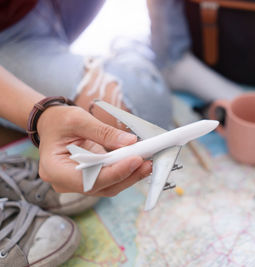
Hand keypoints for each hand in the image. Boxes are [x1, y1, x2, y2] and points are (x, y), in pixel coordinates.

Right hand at [36, 105, 151, 196]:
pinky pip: (109, 180)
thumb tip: (130, 142)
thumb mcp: (78, 120)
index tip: (135, 160)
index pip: (88, 179)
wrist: (51, 124)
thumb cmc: (59, 121)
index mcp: (54, 169)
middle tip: (147, 162)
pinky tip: (139, 163)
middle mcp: (65, 182)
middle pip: (101, 186)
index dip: (114, 172)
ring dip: (130, 175)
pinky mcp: (89, 179)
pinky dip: (125, 172)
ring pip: (108, 186)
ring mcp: (77, 183)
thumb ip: (104, 132)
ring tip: (148, 163)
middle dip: (127, 175)